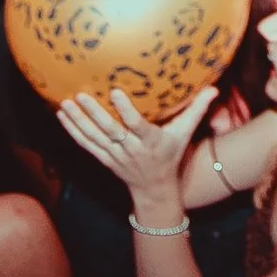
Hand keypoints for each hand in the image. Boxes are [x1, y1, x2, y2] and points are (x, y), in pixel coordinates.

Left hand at [56, 85, 218, 202]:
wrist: (155, 189)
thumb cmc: (171, 155)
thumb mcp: (185, 134)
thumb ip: (197, 110)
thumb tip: (214, 88)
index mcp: (150, 141)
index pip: (136, 125)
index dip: (125, 110)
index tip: (115, 92)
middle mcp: (130, 149)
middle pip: (110, 131)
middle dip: (94, 114)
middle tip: (80, 95)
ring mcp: (115, 156)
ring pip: (93, 138)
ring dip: (78, 121)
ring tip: (64, 103)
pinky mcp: (104, 159)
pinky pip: (86, 145)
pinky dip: (73, 131)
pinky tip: (62, 116)